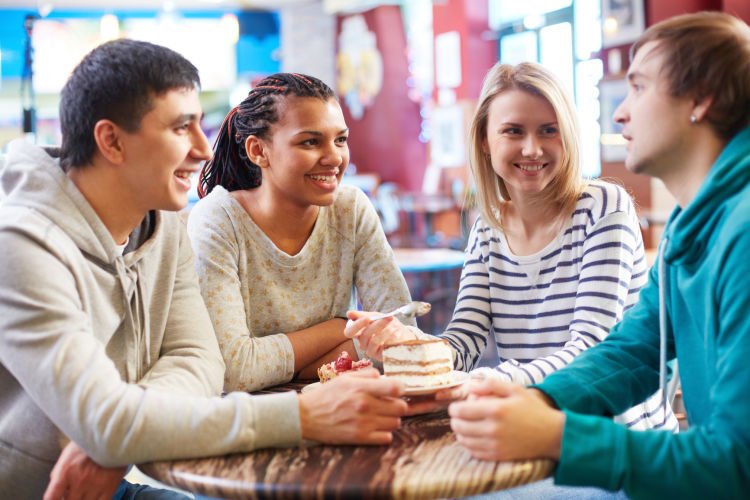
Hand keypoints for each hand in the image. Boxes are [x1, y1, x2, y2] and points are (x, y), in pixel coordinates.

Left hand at [44, 441, 125, 499]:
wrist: (112, 435)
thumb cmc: (87, 446)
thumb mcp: (66, 456)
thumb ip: (58, 476)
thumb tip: (56, 494)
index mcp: (65, 471)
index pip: (51, 497)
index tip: (58, 498)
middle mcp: (79, 480)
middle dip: (69, 498)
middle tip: (74, 492)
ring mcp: (95, 485)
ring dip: (83, 499)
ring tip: (84, 492)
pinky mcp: (109, 487)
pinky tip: (94, 496)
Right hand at [298, 368, 407, 444]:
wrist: (306, 417)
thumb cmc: (326, 395)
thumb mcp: (345, 378)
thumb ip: (367, 374)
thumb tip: (384, 377)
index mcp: (362, 388)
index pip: (396, 388)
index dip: (400, 389)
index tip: (396, 391)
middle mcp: (365, 405)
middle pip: (401, 407)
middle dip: (397, 405)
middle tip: (388, 404)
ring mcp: (364, 423)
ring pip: (396, 423)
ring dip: (391, 419)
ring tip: (380, 416)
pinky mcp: (360, 438)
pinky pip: (387, 438)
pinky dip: (384, 433)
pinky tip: (375, 428)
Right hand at [344, 310, 414, 359]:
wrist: (405, 334)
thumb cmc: (389, 324)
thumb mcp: (377, 316)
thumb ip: (363, 315)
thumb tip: (348, 313)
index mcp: (359, 332)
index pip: (349, 332)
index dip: (356, 325)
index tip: (367, 318)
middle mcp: (363, 343)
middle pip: (362, 335)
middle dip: (376, 325)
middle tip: (387, 317)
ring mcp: (370, 350)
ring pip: (373, 340)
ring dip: (385, 330)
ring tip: (394, 324)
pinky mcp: (379, 356)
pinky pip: (382, 347)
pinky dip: (389, 337)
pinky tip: (396, 332)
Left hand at [448, 379, 563, 461]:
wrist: (551, 435)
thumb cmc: (532, 409)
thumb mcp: (514, 389)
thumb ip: (490, 384)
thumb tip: (470, 387)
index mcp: (496, 409)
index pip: (460, 411)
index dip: (453, 408)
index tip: (456, 407)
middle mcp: (493, 429)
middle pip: (459, 426)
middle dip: (455, 420)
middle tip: (459, 416)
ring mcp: (495, 445)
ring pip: (463, 440)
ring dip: (460, 433)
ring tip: (465, 426)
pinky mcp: (498, 456)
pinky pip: (473, 452)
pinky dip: (468, 445)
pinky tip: (473, 438)